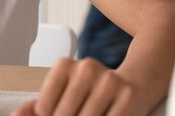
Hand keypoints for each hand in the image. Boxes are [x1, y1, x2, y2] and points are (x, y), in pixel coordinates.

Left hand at [12, 58, 145, 115]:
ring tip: (90, 115)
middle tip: (76, 115)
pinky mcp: (127, 97)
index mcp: (65, 65)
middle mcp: (86, 68)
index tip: (58, 115)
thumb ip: (39, 106)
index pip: (44, 108)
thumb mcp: (64, 94)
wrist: (134, 84)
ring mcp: (108, 81)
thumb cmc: (92, 93)